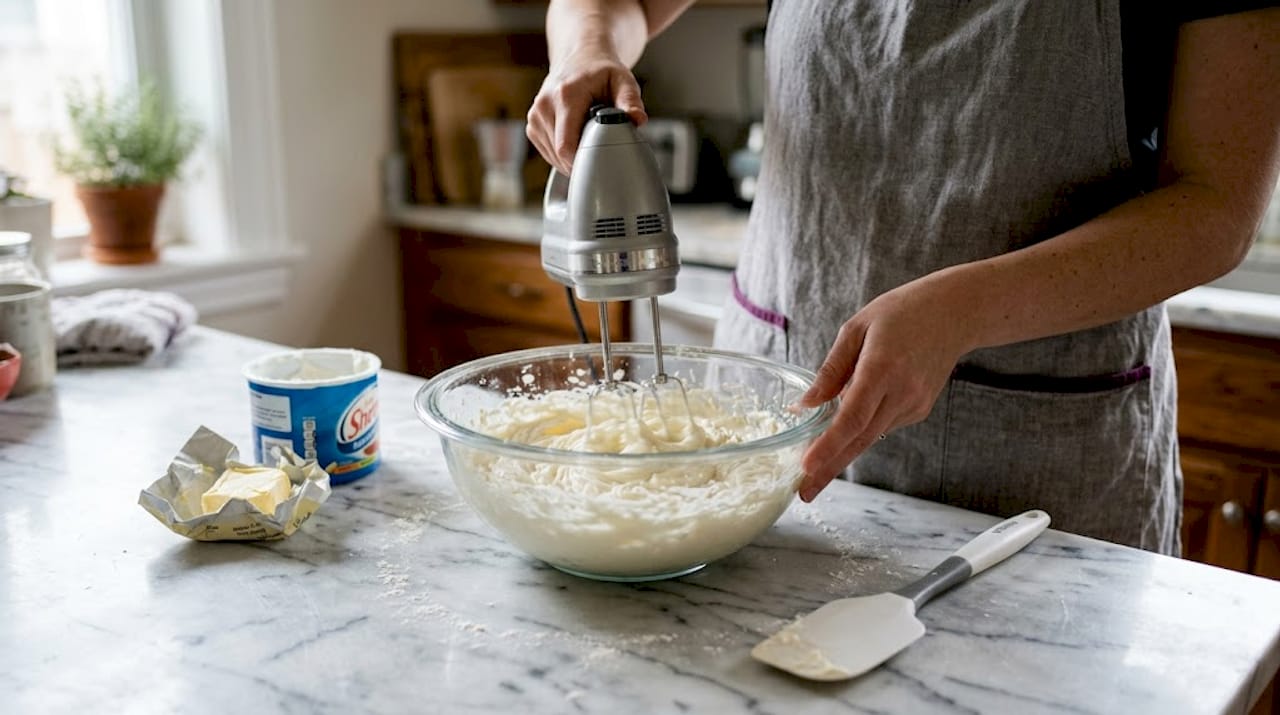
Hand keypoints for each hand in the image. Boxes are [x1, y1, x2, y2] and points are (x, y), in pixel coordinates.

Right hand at [526, 44, 647, 174]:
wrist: (580, 58)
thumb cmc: (602, 72)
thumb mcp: (623, 81)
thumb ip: (630, 101)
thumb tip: (637, 119)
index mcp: (564, 95)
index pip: (566, 146)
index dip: (585, 160)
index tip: (602, 158)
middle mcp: (544, 106)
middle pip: (560, 154)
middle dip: (582, 158)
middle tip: (600, 145)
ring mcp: (535, 116)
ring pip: (553, 156)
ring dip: (573, 156)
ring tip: (588, 135)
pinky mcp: (532, 125)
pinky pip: (548, 153)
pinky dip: (564, 153)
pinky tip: (576, 136)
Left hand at [796, 279, 973, 501]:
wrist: (954, 314)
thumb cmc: (901, 313)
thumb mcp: (856, 328)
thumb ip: (831, 370)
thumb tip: (804, 405)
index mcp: (882, 368)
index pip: (852, 417)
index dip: (828, 445)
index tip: (806, 466)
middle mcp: (901, 392)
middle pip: (859, 439)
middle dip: (828, 469)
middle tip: (802, 492)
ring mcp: (913, 405)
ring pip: (869, 437)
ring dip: (840, 455)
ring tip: (812, 474)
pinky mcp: (918, 411)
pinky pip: (881, 426)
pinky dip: (859, 433)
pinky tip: (844, 432)